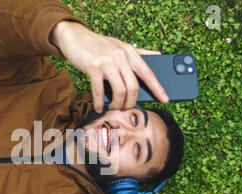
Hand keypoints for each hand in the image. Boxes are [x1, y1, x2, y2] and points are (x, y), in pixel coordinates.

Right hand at [51, 21, 168, 111]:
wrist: (76, 37)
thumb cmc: (99, 46)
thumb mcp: (120, 45)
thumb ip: (139, 52)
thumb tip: (157, 54)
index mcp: (130, 52)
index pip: (148, 73)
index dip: (158, 88)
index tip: (165, 100)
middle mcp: (121, 56)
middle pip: (133, 87)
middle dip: (131, 102)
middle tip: (126, 108)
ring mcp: (107, 62)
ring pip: (119, 91)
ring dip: (117, 104)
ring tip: (113, 107)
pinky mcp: (93, 67)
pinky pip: (100, 91)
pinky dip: (100, 103)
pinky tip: (100, 107)